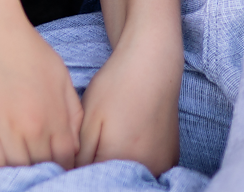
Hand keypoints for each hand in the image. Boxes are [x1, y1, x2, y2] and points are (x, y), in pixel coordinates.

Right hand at [0, 20, 83, 169]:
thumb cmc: (25, 50)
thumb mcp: (61, 77)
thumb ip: (72, 112)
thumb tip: (75, 145)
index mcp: (56, 118)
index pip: (66, 160)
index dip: (62, 166)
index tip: (55, 165)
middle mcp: (33, 129)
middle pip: (43, 167)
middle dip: (43, 169)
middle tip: (37, 165)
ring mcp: (4, 132)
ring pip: (17, 170)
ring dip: (20, 170)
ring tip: (19, 166)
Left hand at [77, 28, 181, 172]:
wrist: (153, 63)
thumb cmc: (117, 86)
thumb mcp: (88, 121)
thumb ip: (80, 157)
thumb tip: (71, 176)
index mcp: (121, 160)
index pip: (93, 181)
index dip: (81, 169)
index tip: (79, 152)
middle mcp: (147, 168)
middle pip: (113, 181)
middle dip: (98, 168)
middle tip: (96, 140)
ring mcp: (162, 164)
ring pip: (130, 176)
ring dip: (117, 167)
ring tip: (114, 138)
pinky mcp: (171, 157)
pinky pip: (147, 169)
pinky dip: (135, 162)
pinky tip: (129, 140)